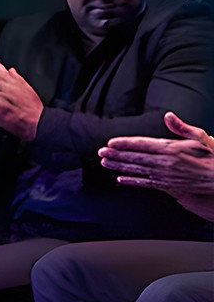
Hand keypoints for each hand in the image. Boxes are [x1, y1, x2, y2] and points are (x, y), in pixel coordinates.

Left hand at [99, 113, 213, 219]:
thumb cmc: (213, 156)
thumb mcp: (201, 137)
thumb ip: (182, 127)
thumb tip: (167, 115)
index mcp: (172, 148)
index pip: (142, 144)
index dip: (125, 143)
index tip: (111, 142)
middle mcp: (165, 163)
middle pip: (135, 157)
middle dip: (116, 154)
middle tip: (100, 152)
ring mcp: (165, 175)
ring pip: (137, 170)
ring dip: (119, 166)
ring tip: (105, 162)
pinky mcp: (168, 186)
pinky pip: (146, 183)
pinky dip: (132, 181)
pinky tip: (120, 179)